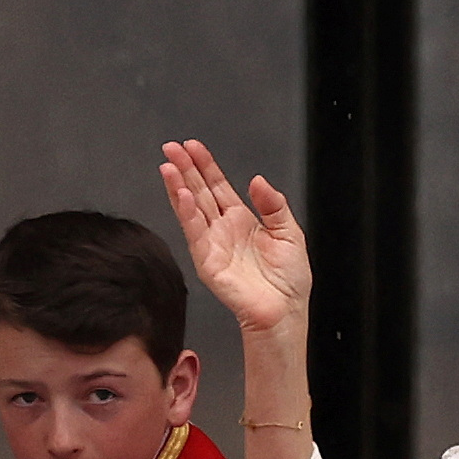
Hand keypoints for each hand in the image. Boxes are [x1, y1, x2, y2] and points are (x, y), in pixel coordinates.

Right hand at [160, 140, 310, 335]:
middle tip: (172, 147)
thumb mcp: (290, 232)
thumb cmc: (288, 281)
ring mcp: (212, 244)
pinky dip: (186, 213)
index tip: (193, 146)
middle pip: (199, 192)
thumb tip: (258, 181)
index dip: (205, 165)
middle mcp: (223, 229)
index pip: (218, 185)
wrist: (285, 311)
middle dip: (185, 169)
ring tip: (168, 167)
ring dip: (178, 187)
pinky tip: (181, 195)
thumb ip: (274, 204)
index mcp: (241, 219)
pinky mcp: (207, 262)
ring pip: (191, 209)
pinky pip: (195, 233)